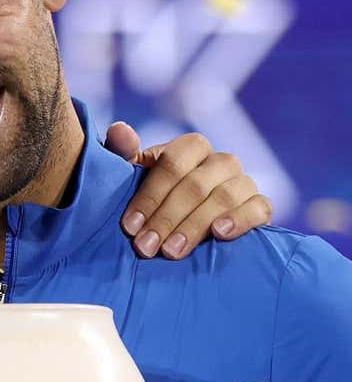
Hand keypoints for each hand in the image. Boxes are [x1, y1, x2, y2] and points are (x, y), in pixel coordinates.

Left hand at [104, 122, 273, 259]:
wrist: (189, 218)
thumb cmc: (156, 192)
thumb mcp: (135, 173)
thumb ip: (123, 152)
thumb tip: (119, 130)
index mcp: (192, 146)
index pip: (172, 164)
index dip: (150, 195)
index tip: (129, 225)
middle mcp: (221, 160)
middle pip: (195, 185)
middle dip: (166, 218)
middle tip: (145, 246)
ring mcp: (244, 182)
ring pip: (223, 198)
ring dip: (194, 226)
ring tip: (171, 251)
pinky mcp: (261, 205)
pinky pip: (259, 208)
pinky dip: (240, 220)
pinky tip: (219, 233)